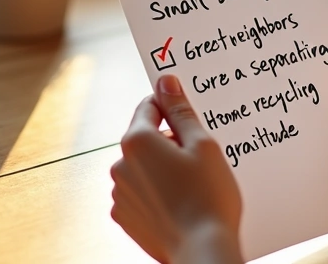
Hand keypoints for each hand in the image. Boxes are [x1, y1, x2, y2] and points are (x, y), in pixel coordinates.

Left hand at [110, 75, 243, 263]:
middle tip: (200, 159)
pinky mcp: (124, 217)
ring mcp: (119, 193)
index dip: (173, 108)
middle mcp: (120, 164)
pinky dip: (157, 193)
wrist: (203, 251)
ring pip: (143, 166)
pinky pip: (140, 193)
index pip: (150, 105)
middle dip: (170, 141)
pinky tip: (180, 204)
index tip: (191, 119)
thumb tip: (165, 80)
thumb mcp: (202, 145)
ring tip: (193, 186)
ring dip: (163, 168)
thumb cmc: (208, 196)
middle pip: (146, 137)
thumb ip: (180, 110)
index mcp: (137, 140)